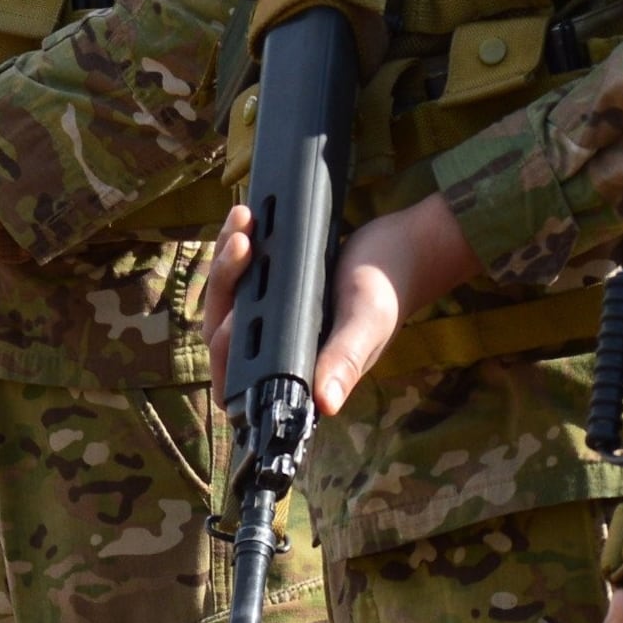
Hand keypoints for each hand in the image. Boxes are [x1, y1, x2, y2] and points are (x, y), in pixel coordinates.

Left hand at [199, 191, 481, 415]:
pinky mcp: (268, 289)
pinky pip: (236, 273)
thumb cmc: (388, 289)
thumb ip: (344, 361)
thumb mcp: (366, 323)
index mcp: (297, 372)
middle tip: (242, 246)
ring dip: (225, 260)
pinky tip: (244, 217)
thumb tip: (325, 404)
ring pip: (224, 299)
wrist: (401, 247)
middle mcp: (276, 350)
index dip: (224, 355)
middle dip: (224, 287)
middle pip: (221, 333)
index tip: (236, 313)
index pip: (237, 384)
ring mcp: (269, 320)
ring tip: (243, 222)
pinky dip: (234, 245)